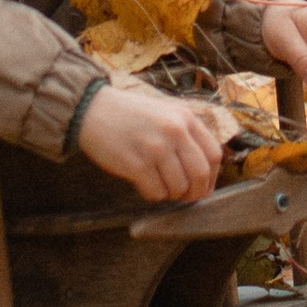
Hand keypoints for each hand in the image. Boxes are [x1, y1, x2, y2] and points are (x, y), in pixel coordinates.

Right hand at [74, 83, 226, 201]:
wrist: (93, 109)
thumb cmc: (130, 114)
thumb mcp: (165, 113)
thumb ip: (186, 135)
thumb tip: (204, 174)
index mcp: (184, 117)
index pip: (214, 154)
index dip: (212, 176)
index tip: (204, 186)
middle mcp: (174, 131)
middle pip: (200, 174)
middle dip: (195, 192)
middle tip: (185, 196)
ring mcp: (155, 148)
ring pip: (178, 187)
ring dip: (170, 193)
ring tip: (159, 184)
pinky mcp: (136, 164)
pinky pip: (155, 192)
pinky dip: (152, 194)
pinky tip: (143, 183)